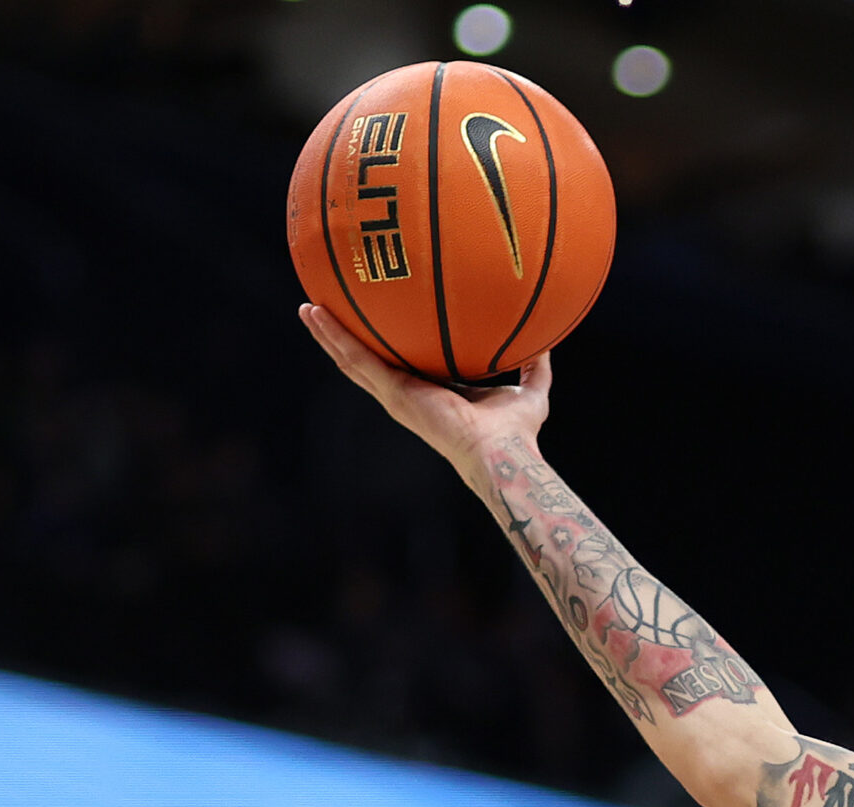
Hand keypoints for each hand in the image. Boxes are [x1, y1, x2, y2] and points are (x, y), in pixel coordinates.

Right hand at [299, 304, 551, 491]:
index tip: (374, 323)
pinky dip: (334, 337)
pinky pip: (356, 359)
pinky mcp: (393, 393)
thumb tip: (546, 341)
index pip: (401, 365)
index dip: (385, 346)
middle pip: (367, 361)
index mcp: (432, 393)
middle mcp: (408, 394)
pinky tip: (316, 315)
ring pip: (352, 360)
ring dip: (329, 334)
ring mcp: (397, 395)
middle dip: (345, 337)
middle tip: (324, 311)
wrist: (501, 451)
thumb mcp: (530, 388)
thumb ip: (534, 364)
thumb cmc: (516, 432)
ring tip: (308, 308)